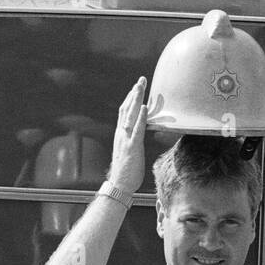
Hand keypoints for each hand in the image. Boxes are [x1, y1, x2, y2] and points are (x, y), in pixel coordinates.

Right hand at [107, 77, 147, 193]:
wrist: (119, 185)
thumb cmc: (126, 171)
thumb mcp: (129, 151)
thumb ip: (132, 140)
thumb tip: (138, 134)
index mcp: (121, 134)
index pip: (125, 111)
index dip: (131, 98)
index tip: (136, 87)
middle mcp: (121, 133)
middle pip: (127, 108)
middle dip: (134, 93)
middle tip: (141, 80)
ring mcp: (126, 140)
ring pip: (130, 115)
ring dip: (136, 100)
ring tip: (141, 87)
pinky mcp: (133, 147)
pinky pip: (137, 130)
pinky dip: (140, 118)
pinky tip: (145, 108)